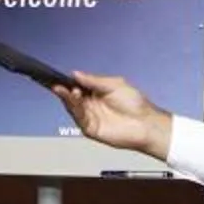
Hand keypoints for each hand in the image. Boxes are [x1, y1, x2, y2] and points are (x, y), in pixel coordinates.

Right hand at [51, 70, 171, 159]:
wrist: (145, 123)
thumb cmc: (136, 104)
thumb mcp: (114, 84)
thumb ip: (94, 80)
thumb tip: (76, 74)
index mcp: (96, 93)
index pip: (77, 87)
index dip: (67, 82)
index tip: (58, 77)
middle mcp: (91, 105)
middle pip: (71, 98)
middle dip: (64, 90)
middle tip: (58, 85)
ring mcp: (90, 117)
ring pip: (73, 107)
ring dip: (68, 98)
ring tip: (65, 90)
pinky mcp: (91, 129)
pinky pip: (78, 118)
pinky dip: (74, 109)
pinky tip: (74, 99)